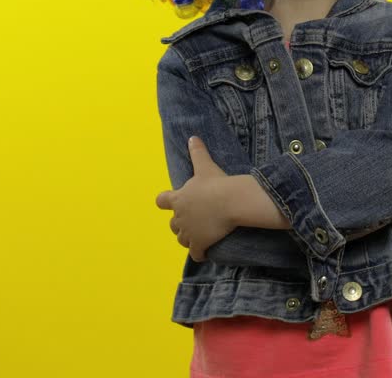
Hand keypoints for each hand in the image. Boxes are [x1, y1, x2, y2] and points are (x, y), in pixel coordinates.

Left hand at [154, 136, 236, 261]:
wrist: (230, 202)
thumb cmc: (216, 183)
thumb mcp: (205, 166)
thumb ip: (197, 152)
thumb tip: (193, 137)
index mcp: (178, 199)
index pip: (161, 201)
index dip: (166, 202)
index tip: (170, 202)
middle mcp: (179, 217)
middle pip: (173, 224)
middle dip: (180, 223)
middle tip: (194, 219)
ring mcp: (188, 233)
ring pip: (182, 240)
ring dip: (188, 238)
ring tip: (199, 236)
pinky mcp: (199, 244)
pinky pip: (196, 254)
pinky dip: (200, 253)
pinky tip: (205, 252)